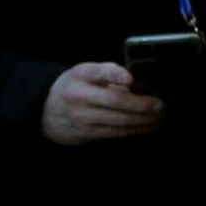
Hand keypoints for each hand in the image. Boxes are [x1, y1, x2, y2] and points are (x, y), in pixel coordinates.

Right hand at [40, 63, 164, 145]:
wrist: (46, 110)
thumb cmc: (75, 87)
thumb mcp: (85, 72)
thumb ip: (109, 73)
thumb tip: (138, 81)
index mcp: (81, 76)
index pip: (99, 72)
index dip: (116, 75)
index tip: (131, 78)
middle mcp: (79, 96)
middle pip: (115, 101)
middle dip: (142, 104)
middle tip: (160, 104)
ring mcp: (82, 117)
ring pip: (119, 120)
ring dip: (144, 119)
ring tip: (159, 116)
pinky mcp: (86, 133)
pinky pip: (116, 132)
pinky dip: (136, 129)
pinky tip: (148, 125)